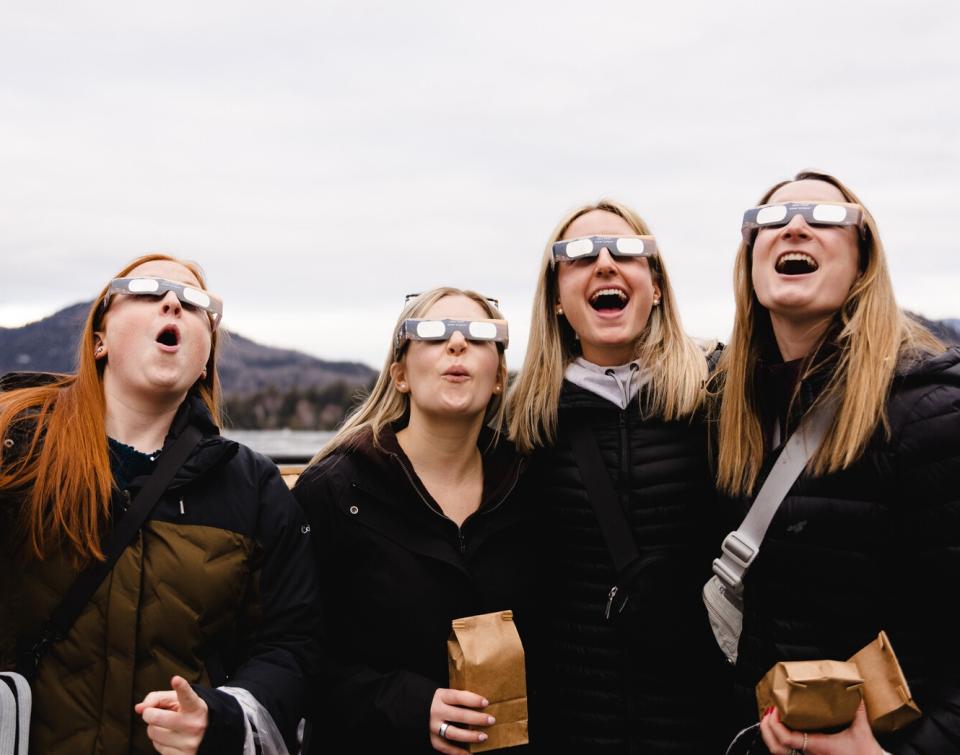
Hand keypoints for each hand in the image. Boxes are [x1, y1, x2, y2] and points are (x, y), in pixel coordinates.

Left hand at [135, 675, 208, 753]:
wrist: (206, 733)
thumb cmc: (187, 713)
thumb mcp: (177, 700)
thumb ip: (157, 698)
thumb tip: (139, 708)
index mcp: (195, 707)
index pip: (187, 696)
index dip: (181, 687)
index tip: (176, 680)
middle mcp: (194, 725)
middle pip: (155, 717)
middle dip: (150, 713)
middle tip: (156, 712)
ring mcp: (188, 743)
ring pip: (152, 733)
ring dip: (155, 729)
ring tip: (168, 726)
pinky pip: (157, 747)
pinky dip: (160, 742)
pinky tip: (172, 738)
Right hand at [429, 687, 495, 754]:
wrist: (419, 709)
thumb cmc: (442, 702)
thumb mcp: (448, 695)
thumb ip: (461, 698)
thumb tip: (485, 704)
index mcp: (441, 696)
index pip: (458, 697)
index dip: (472, 700)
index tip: (486, 702)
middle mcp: (436, 711)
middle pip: (458, 715)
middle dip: (477, 718)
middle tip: (491, 720)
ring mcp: (433, 726)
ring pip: (453, 733)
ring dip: (470, 736)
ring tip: (483, 737)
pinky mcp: (433, 739)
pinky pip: (446, 748)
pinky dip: (459, 752)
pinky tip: (470, 753)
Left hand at [759, 702, 884, 754]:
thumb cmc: (866, 754)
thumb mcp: (861, 731)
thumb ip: (857, 711)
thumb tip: (857, 693)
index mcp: (817, 746)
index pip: (787, 739)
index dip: (775, 725)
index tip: (774, 710)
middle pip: (776, 749)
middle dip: (766, 730)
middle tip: (767, 713)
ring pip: (780, 753)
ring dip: (771, 736)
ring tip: (771, 720)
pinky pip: (789, 753)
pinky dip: (780, 742)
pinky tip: (783, 730)